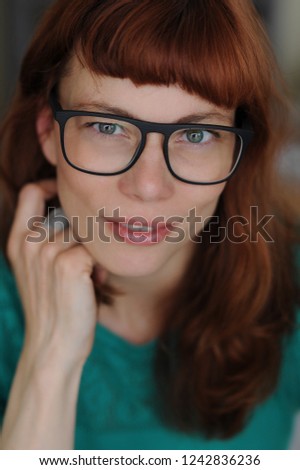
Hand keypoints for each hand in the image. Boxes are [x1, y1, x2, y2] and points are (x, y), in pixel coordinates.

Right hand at [7, 180, 99, 368]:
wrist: (53, 345)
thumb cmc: (52, 306)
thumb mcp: (37, 269)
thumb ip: (47, 240)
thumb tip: (79, 216)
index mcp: (18, 241)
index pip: (31, 192)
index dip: (50, 186)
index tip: (67, 196)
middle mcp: (29, 242)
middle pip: (69, 213)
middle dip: (82, 231)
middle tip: (86, 257)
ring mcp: (48, 252)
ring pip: (86, 233)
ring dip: (94, 251)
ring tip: (89, 274)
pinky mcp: (69, 264)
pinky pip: (97, 250)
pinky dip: (100, 265)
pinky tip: (94, 282)